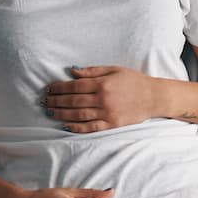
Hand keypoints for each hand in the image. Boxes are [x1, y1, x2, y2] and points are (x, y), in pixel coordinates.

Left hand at [42, 66, 158, 132]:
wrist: (153, 97)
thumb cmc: (133, 80)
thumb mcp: (114, 70)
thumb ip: (92, 71)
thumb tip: (72, 71)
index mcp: (103, 84)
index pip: (75, 86)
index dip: (59, 88)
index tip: (49, 89)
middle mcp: (103, 99)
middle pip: (74, 101)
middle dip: (56, 101)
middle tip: (44, 101)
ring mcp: (107, 113)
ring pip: (79, 115)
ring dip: (62, 114)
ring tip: (50, 112)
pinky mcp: (112, 124)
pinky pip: (91, 127)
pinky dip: (77, 127)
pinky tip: (66, 125)